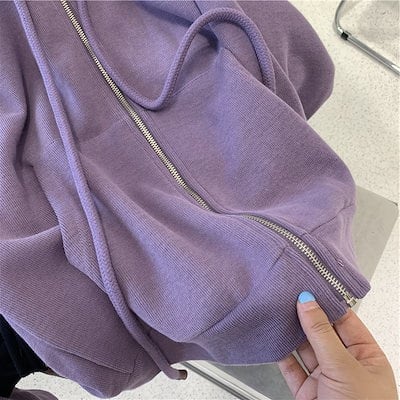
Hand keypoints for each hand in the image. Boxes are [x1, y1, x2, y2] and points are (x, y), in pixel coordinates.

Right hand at [278, 291, 397, 399]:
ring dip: (291, 332)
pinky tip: (274, 338)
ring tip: (278, 311)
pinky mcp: (306, 391)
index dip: (327, 303)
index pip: (345, 320)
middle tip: (288, 294)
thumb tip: (308, 302)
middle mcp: (346, 365)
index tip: (308, 286)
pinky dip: (281, 352)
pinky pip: (291, 366)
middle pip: (322, 332)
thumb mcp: (344, 368)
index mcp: (367, 356)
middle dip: (306, 315)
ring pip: (305, 347)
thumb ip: (322, 333)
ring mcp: (325, 378)